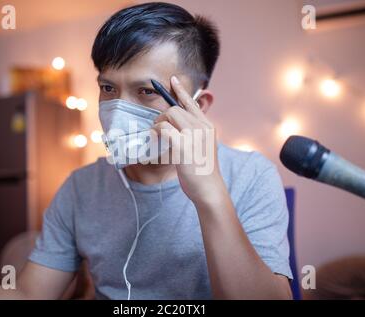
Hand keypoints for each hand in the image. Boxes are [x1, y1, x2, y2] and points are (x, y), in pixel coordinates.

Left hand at [153, 76, 225, 207]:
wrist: (209, 190)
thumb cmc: (203, 172)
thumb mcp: (201, 148)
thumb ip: (192, 134)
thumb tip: (172, 126)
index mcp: (208, 127)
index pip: (192, 103)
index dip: (180, 90)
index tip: (172, 79)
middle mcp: (203, 127)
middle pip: (175, 109)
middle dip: (161, 117)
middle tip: (156, 131)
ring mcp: (194, 135)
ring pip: (169, 115)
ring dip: (158, 124)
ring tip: (157, 137)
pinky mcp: (184, 146)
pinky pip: (163, 129)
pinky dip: (156, 133)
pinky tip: (155, 141)